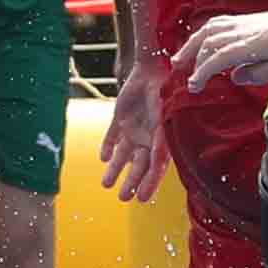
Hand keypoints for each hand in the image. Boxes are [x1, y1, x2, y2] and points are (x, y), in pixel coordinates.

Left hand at [100, 62, 168, 201]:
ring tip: (106, 185)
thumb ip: (160, 139)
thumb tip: (158, 163)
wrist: (152, 69)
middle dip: (131, 181)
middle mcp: (148, 138)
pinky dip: (107, 146)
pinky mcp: (120, 118)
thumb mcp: (163, 118)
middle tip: (124, 198)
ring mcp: (134, 129)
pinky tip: (102, 158)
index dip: (150, 183)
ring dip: (116, 169)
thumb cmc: (164, 93)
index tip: (142, 199)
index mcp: (162, 140)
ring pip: (123, 155)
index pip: (156, 167)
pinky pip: (112, 136)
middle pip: (139, 165)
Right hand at [177, 2, 267, 92]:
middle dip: (193, 63)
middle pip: (208, 44)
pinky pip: (214, 24)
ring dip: (190, 46)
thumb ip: (259, 74)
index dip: (203, 71)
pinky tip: (196, 44)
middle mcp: (242, 31)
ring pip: (207, 31)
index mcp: (254, 44)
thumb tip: (235, 77)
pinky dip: (200, 34)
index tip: (195, 86)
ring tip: (178, 61)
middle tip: (188, 83)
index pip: (220, 57)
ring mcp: (240, 23)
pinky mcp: (241, 20)